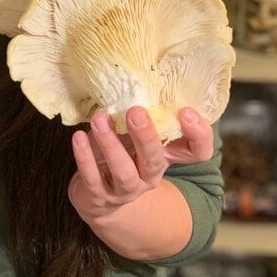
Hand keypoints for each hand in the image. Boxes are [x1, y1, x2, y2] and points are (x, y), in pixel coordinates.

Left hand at [68, 106, 212, 222]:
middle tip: (135, 112)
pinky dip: (85, 157)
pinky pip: (92, 178)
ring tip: (99, 119)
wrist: (98, 198)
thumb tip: (134, 79)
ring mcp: (125, 189)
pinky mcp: (99, 196)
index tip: (186, 111)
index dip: (198, 134)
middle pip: (155, 160)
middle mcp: (149, 175)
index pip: (197, 151)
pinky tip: (78, 137)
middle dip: (146, 136)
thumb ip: (142, 115)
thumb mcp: (135, 136)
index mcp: (165, 156)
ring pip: (123, 172)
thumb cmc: (121, 154)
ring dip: (111, 144)